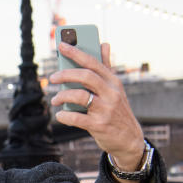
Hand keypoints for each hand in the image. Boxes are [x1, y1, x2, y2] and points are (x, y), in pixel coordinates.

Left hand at [49, 42, 145, 178]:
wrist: (129, 139)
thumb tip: (104, 44)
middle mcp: (111, 93)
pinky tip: (60, 115)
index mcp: (113, 81)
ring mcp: (105, 109)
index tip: (61, 45)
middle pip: (86, 76)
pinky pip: (76, 118)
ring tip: (55, 100)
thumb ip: (107, 67)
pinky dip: (65, 116)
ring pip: (79, 96)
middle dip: (65, 74)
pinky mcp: (99, 125)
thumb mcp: (115, 88)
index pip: (93, 62)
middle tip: (52, 78)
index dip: (76, 52)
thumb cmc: (116, 110)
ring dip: (62, 96)